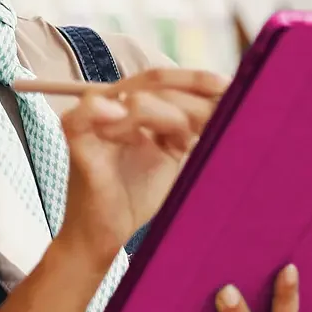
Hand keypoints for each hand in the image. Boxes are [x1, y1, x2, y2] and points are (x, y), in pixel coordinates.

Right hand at [59, 68, 224, 263]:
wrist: (105, 233)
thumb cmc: (136, 195)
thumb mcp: (174, 156)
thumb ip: (192, 129)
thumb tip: (229, 104)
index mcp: (134, 103)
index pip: (167, 79)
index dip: (200, 81)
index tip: (233, 90)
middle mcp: (112, 103)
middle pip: (155, 81)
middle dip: (194, 99)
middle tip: (221, 116)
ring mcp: (94, 119)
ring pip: (136, 99)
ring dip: (171, 116)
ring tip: (187, 140)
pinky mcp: (79, 140)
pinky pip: (85, 113)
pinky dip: (102, 109)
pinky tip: (124, 113)